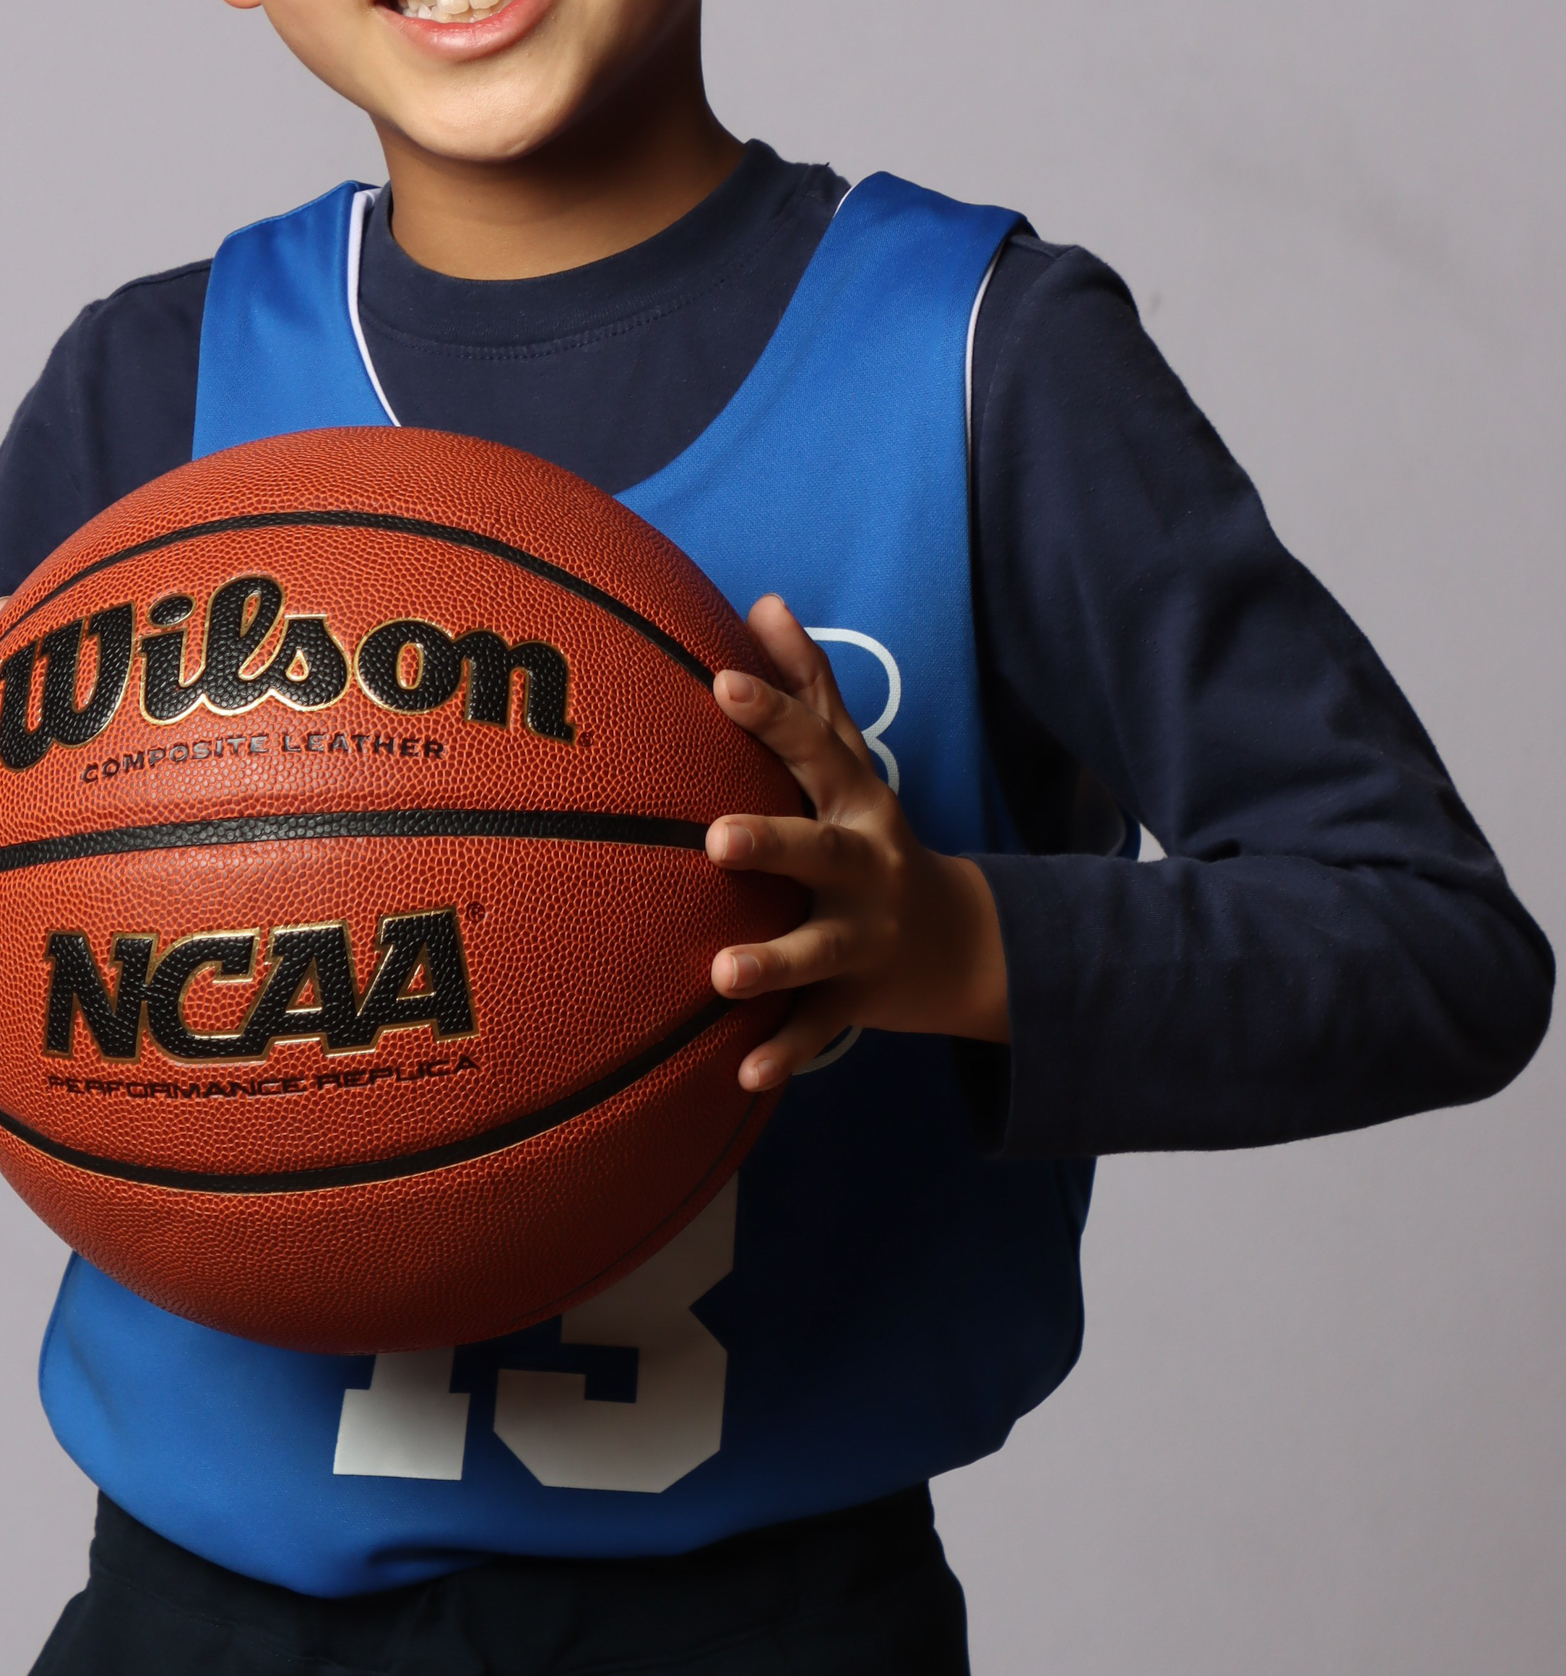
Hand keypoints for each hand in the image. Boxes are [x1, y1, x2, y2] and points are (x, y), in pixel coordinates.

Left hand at [707, 594, 1009, 1089]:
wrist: (962, 944)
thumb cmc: (872, 835)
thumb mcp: (851, 763)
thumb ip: (809, 687)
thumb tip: (765, 601)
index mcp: (855, 802)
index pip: (813, 749)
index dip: (772, 714)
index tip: (722, 683)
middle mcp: (864, 865)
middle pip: (821, 849)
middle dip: (774, 841)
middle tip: (714, 837)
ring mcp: (863, 936)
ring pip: (818, 950)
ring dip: (773, 962)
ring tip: (721, 973)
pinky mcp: (854, 1000)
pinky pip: (818, 1030)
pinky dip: (784, 1054)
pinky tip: (742, 1074)